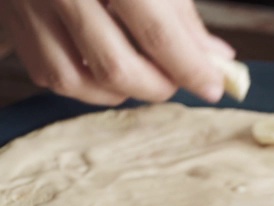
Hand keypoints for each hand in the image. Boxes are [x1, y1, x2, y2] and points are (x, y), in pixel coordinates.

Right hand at [0, 0, 234, 104]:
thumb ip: (183, 17)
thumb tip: (216, 58)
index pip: (157, 34)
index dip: (190, 68)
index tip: (212, 87)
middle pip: (117, 67)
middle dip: (158, 87)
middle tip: (177, 81)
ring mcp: (31, 6)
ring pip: (80, 81)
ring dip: (123, 91)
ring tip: (145, 75)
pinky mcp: (15, 22)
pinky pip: (51, 75)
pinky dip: (87, 85)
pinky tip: (107, 71)